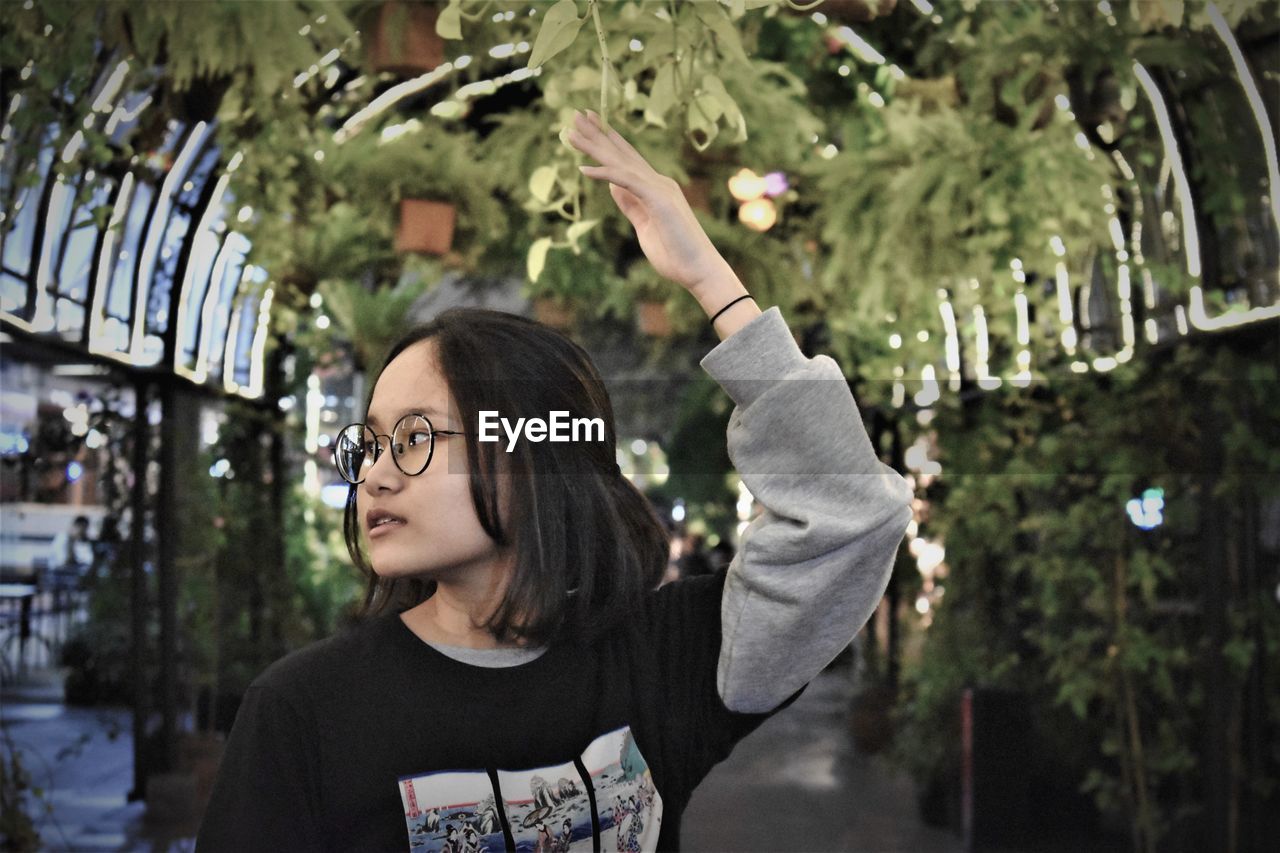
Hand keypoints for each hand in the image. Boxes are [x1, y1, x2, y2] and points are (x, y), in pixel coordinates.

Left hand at [566, 110, 733, 294]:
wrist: (698, 270)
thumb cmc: (675, 252)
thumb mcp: (644, 225)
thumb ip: (630, 204)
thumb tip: (613, 187)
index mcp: (655, 188)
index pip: (628, 159)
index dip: (609, 141)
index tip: (591, 126)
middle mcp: (658, 182)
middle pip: (621, 154)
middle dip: (598, 134)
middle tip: (576, 114)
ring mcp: (659, 189)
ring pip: (621, 162)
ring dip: (595, 146)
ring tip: (571, 132)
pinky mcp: (659, 200)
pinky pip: (626, 181)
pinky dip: (605, 173)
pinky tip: (584, 168)